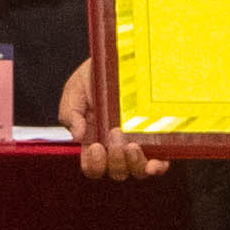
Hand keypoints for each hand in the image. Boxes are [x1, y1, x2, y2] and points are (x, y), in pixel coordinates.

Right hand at [69, 61, 165, 182]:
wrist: (118, 57)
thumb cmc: (94, 74)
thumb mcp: (75, 90)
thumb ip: (70, 113)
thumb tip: (78, 136)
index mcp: (93, 139)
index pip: (93, 167)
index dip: (94, 165)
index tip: (97, 146)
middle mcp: (115, 146)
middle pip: (116, 172)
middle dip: (115, 160)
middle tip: (115, 134)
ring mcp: (137, 142)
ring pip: (136, 171)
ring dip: (133, 164)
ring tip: (132, 145)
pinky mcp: (156, 137)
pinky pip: (160, 161)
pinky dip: (157, 167)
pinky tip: (155, 162)